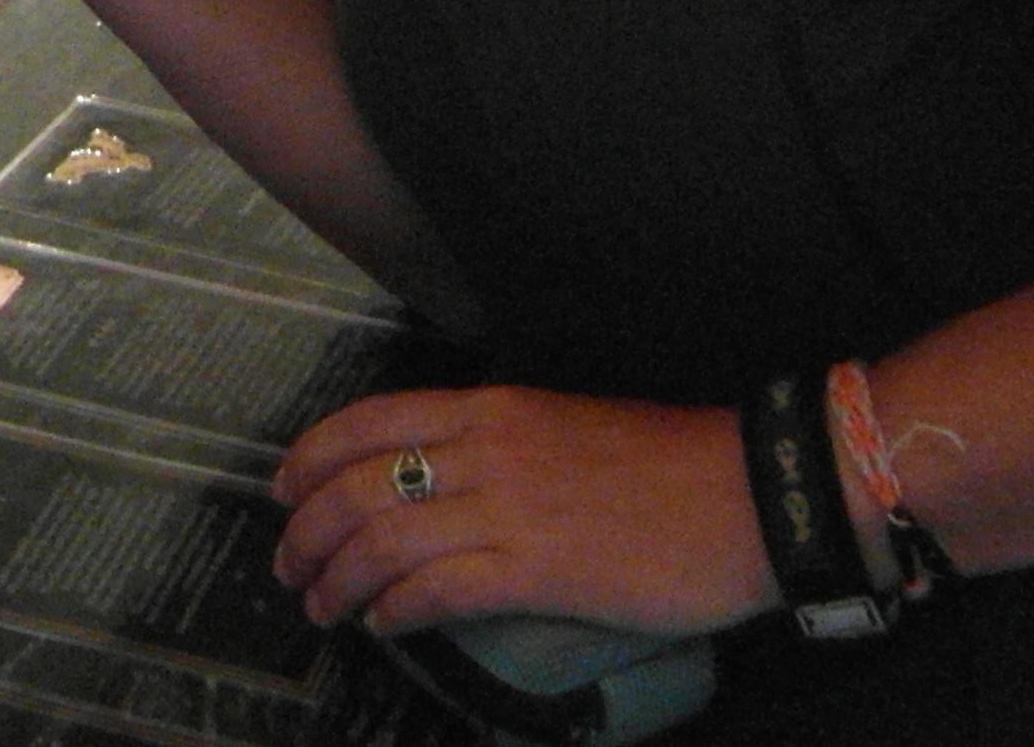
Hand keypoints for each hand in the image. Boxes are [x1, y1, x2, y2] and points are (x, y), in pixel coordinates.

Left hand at [270, 386, 775, 643]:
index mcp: (495, 409)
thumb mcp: (568, 429)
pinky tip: (384, 624)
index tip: (283, 487)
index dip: (313, 455)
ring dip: (338, 577)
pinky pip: (438, 590)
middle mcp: (489, 450)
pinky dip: (395, 609)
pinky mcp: (538, 570)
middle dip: (308, 529)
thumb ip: (503, 450)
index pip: (372, 420)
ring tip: (321, 605)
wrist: (751, 493)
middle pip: (360, 483)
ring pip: (385, 539)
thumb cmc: (672, 465)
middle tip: (289, 564)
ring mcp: (511, 509)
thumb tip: (450, 486)